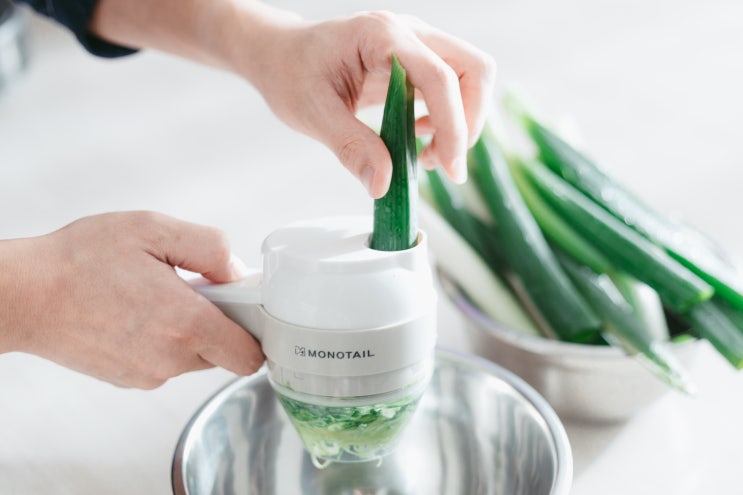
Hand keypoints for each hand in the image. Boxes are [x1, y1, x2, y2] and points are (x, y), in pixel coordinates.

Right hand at [0, 211, 263, 388]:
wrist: (22, 295)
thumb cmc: (80, 259)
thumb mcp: (153, 229)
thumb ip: (209, 248)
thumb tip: (236, 274)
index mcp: (186, 325)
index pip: (250, 356)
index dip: (255, 330)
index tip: (245, 306)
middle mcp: (170, 359)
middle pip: (223, 353)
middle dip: (219, 322)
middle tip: (191, 288)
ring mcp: (147, 374)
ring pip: (194, 357)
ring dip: (188, 329)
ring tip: (155, 296)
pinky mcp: (128, 378)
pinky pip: (165, 361)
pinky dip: (162, 339)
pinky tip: (135, 312)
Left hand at [238, 10, 496, 197]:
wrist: (281, 55)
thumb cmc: (290, 73)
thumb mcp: (312, 114)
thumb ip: (351, 148)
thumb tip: (384, 184)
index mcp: (380, 35)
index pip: (438, 76)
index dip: (452, 125)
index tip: (449, 168)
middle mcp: (407, 33)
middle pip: (473, 69)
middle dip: (468, 121)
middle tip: (442, 162)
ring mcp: (416, 45)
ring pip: (470, 77)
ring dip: (461, 121)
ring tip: (427, 155)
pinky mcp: (417, 62)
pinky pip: (452, 87)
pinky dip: (447, 118)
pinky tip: (417, 137)